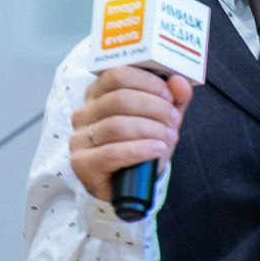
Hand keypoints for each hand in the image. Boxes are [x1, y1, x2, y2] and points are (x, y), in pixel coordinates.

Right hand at [70, 67, 193, 202]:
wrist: (131, 185)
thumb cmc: (143, 144)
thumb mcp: (162, 119)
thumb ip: (174, 99)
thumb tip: (180, 81)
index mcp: (98, 94)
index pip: (117, 74)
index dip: (147, 82)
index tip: (168, 95)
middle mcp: (84, 113)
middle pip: (120, 99)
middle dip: (154, 108)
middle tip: (173, 119)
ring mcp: (79, 139)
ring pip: (117, 125)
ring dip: (151, 130)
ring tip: (168, 138)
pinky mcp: (82, 163)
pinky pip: (113, 152)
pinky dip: (141, 149)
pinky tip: (157, 149)